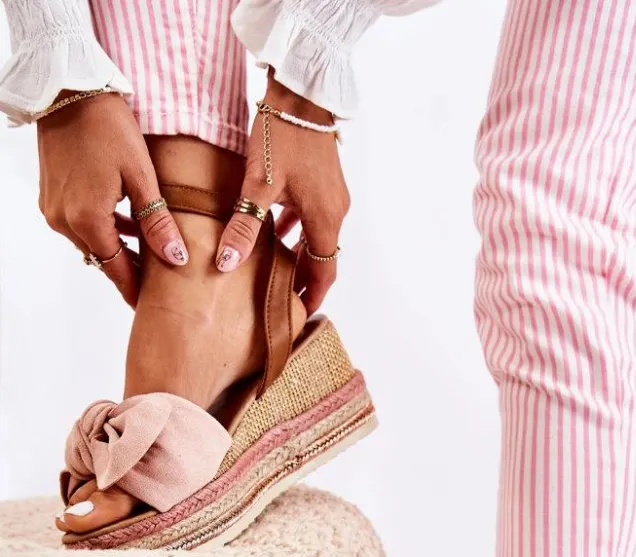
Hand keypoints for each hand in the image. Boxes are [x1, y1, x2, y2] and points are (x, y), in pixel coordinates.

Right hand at [37, 92, 188, 306]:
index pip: (116, 271)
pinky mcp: (50, 196)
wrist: (68, 89)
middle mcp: (65, 222)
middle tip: (158, 284)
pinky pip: (80, 225)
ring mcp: (54, 209)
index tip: (152, 307)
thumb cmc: (108, 126)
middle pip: (103, 259)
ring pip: (92, 243)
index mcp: (88, 221)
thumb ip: (157, 222)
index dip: (135, 290)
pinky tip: (127, 223)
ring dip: (117, 248)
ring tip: (149, 253)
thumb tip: (177, 259)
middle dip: (129, 271)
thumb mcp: (141, 176)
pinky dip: (103, 229)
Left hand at [216, 75, 349, 315]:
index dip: (313, 296)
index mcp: (324, 218)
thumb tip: (226, 263)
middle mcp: (335, 210)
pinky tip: (274, 229)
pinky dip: (298, 230)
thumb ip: (243, 226)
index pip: (325, 272)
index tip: (300, 314)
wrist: (302, 89)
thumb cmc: (282, 134)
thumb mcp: (257, 184)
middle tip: (284, 298)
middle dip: (305, 280)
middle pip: (323, 257)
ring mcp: (332, 194)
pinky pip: (313, 216)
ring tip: (277, 270)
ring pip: (317, 236)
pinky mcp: (324, 179)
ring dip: (300, 255)